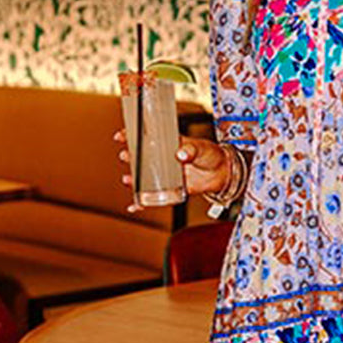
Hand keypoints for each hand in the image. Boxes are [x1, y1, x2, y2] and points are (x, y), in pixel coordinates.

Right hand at [114, 129, 228, 212]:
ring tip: (128, 179)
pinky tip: (134, 206)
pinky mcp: (170, 189)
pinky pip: (154, 197)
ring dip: (134, 179)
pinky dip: (143, 203)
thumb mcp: (200, 148)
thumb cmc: (211, 155)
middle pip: (141, 158)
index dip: (132, 136)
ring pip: (144, 178)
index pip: (147, 139)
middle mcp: (164, 159)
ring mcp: (166, 175)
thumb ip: (191, 150)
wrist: (221, 173)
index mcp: (168, 145)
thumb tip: (181, 154)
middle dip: (131, 158)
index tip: (121, 135)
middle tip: (125, 156)